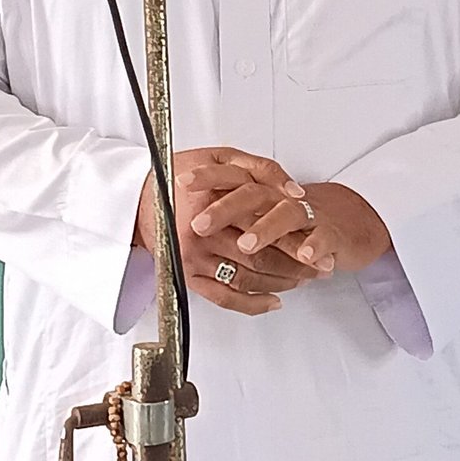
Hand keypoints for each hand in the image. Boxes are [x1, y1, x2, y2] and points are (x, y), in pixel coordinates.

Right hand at [134, 147, 325, 315]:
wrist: (138, 194)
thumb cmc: (180, 171)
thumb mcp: (221, 156)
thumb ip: (260, 169)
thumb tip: (295, 193)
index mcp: (213, 202)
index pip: (266, 225)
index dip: (298, 237)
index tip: (321, 243)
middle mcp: (201, 235)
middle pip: (260, 255)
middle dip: (297, 265)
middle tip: (321, 267)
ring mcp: (193, 259)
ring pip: (247, 279)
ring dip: (280, 283)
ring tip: (303, 280)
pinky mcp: (186, 275)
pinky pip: (224, 297)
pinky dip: (251, 304)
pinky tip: (273, 301)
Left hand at [179, 169, 392, 276]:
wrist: (348, 217)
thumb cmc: (298, 213)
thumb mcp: (261, 208)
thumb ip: (229, 207)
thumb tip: (188, 212)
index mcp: (261, 189)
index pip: (230, 175)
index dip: (206, 177)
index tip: (181, 182)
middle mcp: (280, 197)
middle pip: (251, 194)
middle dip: (224, 209)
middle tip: (200, 223)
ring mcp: (306, 214)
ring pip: (285, 215)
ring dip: (266, 228)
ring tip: (246, 243)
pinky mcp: (330, 232)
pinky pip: (322, 237)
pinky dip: (314, 246)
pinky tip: (305, 255)